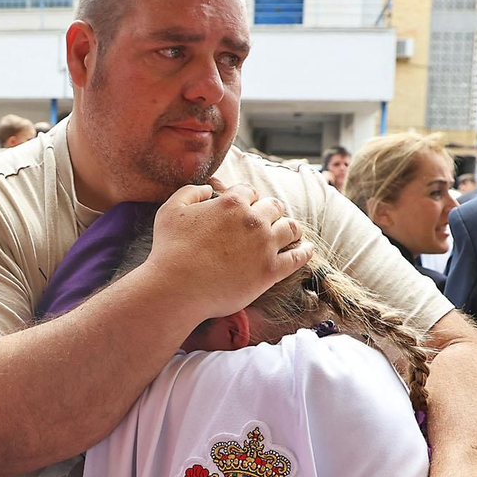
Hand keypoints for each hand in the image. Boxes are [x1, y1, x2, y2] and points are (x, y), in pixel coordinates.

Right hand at [140, 181, 311, 324]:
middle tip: (267, 218)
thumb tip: (209, 188)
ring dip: (289, 226)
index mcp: (232, 203)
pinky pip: (297, 257)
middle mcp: (253, 220)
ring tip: (289, 231)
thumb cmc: (170, 249)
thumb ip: (191, 192)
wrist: (177, 288)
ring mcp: (265, 246)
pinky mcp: (271, 271)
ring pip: (291, 227)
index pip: (249, 191)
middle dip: (270, 210)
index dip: (246, 197)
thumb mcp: (171, 210)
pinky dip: (305, 251)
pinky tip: (307, 249)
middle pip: (273, 206)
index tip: (245, 206)